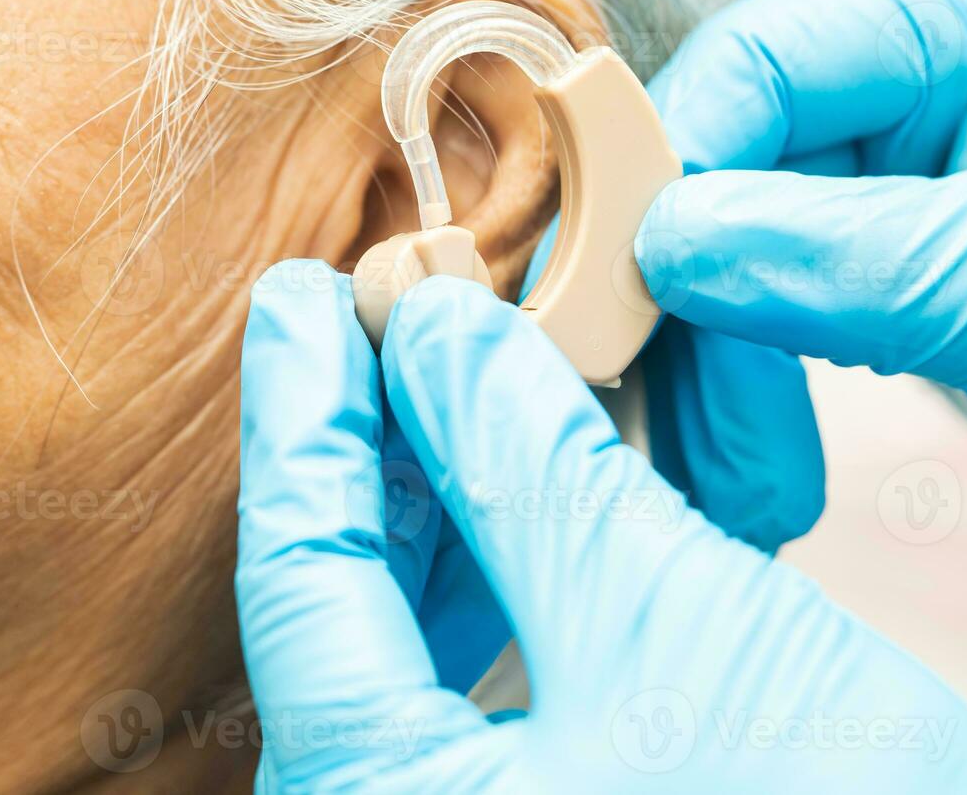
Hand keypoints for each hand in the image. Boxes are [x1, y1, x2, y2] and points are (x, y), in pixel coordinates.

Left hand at [236, 261, 966, 792]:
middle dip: (368, 443)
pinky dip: (496, 560)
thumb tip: (439, 336)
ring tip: (449, 369)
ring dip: (435, 491)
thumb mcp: (668, 618)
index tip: (299, 299)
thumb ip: (530, 472)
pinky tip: (521, 473)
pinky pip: (477, 667)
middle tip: (378, 312)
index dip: (299, 416)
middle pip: (339, 600)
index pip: (298, 576)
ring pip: (406, 631)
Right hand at [638, 0, 966, 516]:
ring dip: (717, 366)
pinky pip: (760, 289)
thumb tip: (657, 249)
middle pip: (729, 158)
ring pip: (728, 239)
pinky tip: (759, 459)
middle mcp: (907, 57)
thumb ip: (829, 259)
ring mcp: (884, 149)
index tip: (629, 292)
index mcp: (964, 5)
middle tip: (694, 432)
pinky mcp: (866, 232)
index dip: (675, 171)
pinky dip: (745, 378)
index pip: (759, 60)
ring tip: (743, 482)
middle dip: (702, 306)